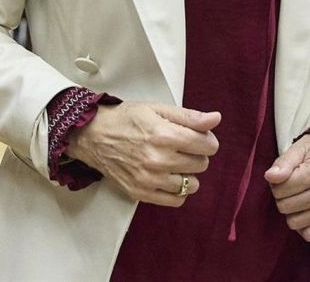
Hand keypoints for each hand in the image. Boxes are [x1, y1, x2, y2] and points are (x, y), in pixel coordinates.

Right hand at [65, 101, 220, 206]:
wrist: (93, 135)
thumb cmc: (126, 120)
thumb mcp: (157, 109)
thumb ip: (189, 116)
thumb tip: (215, 119)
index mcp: (164, 134)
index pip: (207, 145)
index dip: (207, 139)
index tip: (199, 137)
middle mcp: (157, 159)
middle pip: (201, 164)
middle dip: (197, 154)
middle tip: (182, 147)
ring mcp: (149, 179)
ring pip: (191, 184)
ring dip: (188, 173)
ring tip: (174, 162)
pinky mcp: (141, 193)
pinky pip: (176, 200)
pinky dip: (178, 190)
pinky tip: (169, 177)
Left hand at [266, 133, 309, 241]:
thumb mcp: (300, 147)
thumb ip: (284, 162)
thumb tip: (270, 177)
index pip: (282, 189)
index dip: (275, 183)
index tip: (282, 177)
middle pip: (286, 207)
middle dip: (282, 197)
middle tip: (290, 187)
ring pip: (295, 223)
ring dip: (291, 211)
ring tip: (298, 197)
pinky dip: (303, 225)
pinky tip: (305, 211)